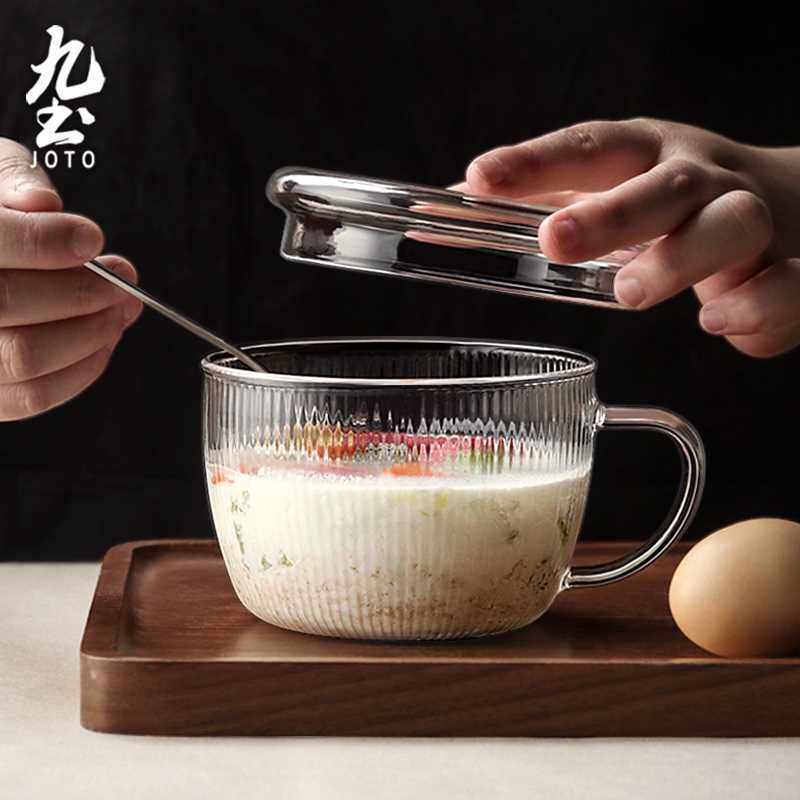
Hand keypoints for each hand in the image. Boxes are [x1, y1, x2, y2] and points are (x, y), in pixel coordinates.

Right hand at [0, 137, 142, 420]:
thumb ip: (12, 179)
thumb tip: (42, 203)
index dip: (45, 242)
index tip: (93, 238)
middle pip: (7, 304)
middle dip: (81, 290)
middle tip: (123, 277)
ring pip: (25, 357)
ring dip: (91, 332)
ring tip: (120, 306)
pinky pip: (32, 396)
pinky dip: (82, 369)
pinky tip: (103, 338)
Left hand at [459, 119, 799, 357]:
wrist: (795, 205)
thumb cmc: (676, 202)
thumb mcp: (610, 187)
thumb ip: (538, 200)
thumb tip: (443, 207)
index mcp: (646, 157)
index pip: (588, 148)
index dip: (534, 162)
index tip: (478, 181)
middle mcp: (700, 180)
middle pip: (663, 186)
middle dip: (610, 213)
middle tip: (555, 240)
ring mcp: (751, 220)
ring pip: (730, 226)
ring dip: (680, 260)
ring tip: (631, 291)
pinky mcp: (794, 266)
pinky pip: (787, 286)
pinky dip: (755, 308)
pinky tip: (719, 323)